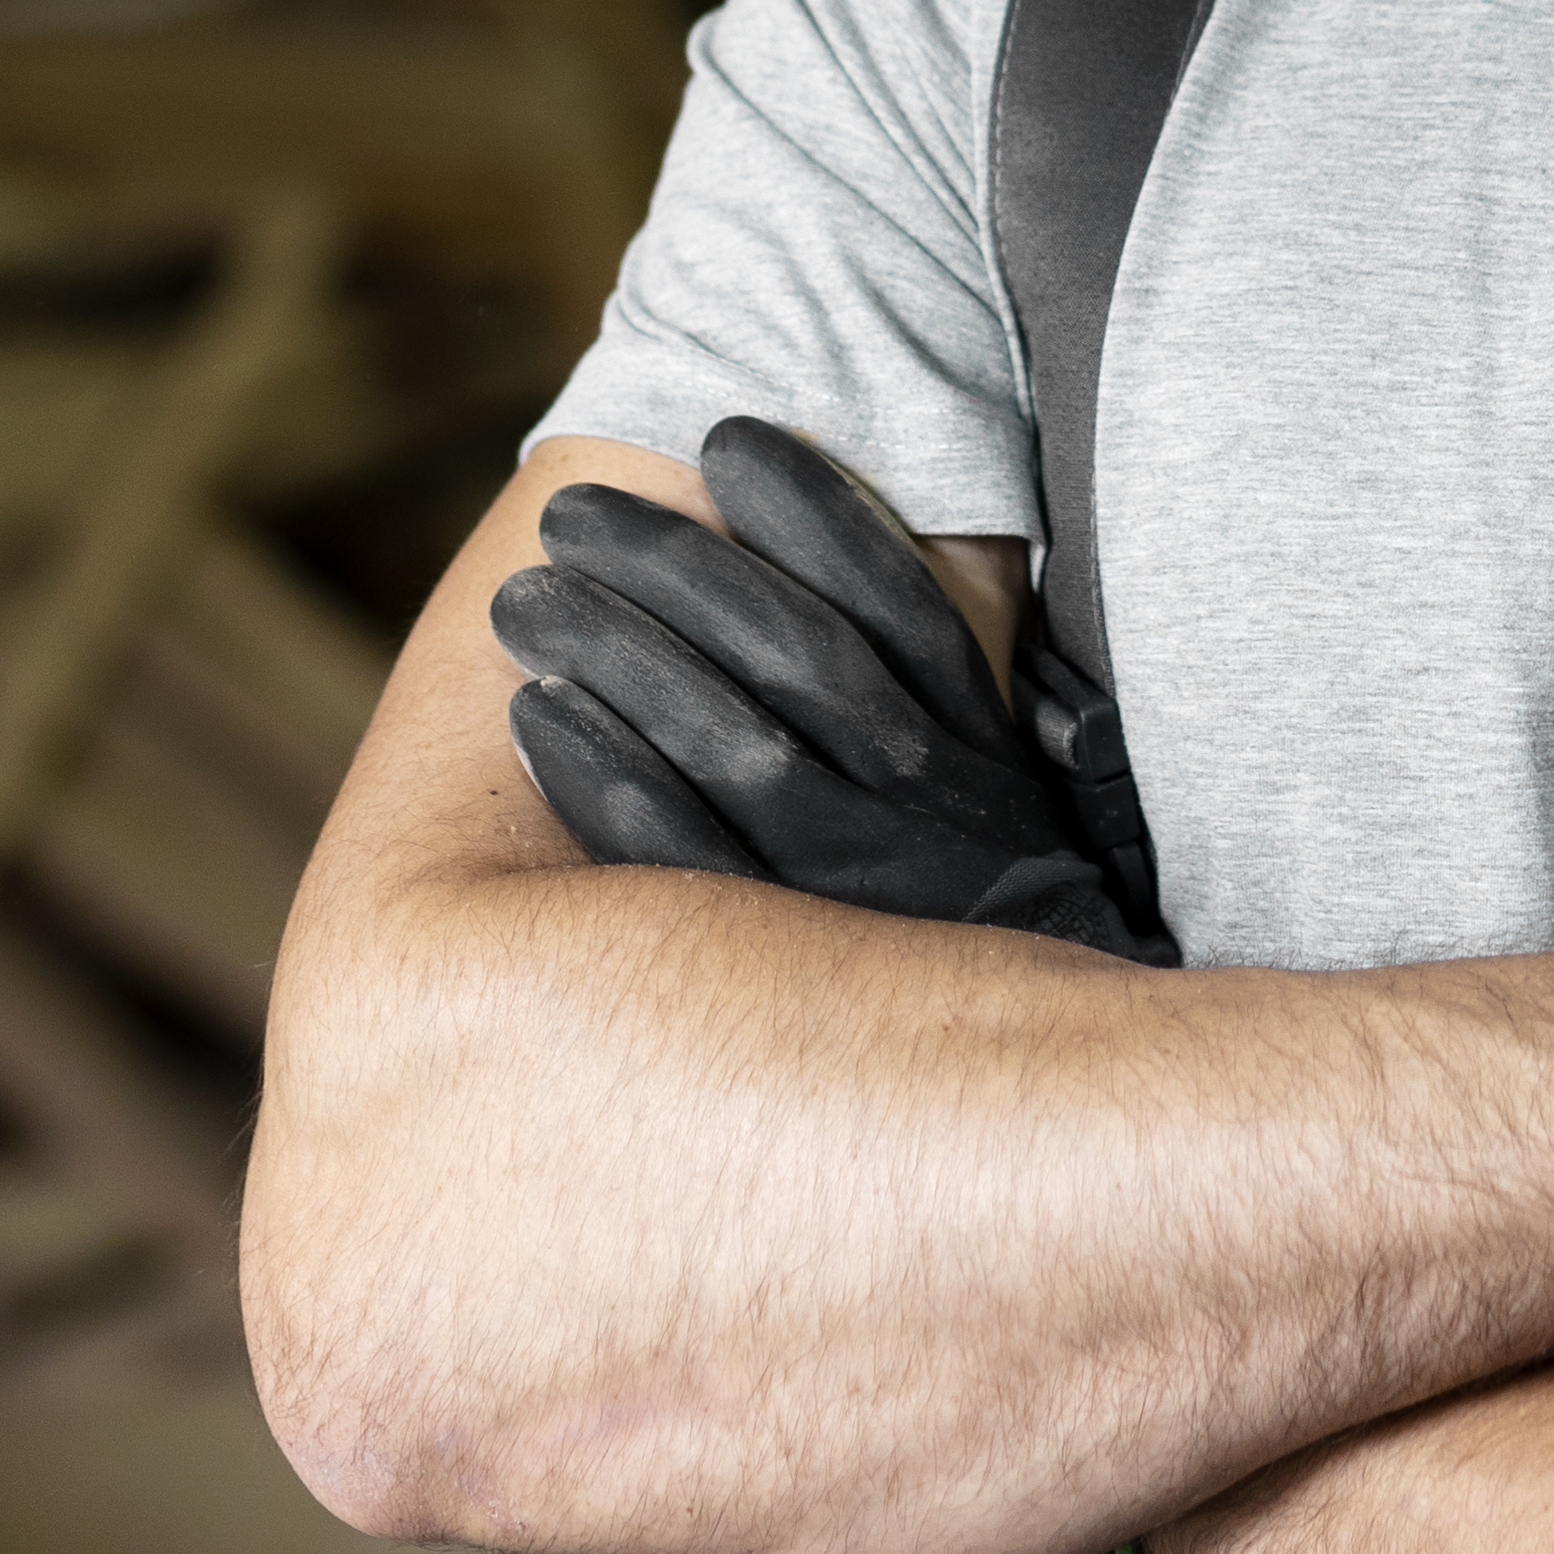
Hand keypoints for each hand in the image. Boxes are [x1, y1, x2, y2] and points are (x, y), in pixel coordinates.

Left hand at [496, 417, 1176, 961]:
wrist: (1027, 1121)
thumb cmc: (963, 925)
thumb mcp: (990, 800)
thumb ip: (941, 682)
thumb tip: (853, 538)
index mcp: (982, 757)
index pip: (894, 601)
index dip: (812, 510)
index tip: (724, 431)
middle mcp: (929, 816)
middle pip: (796, 658)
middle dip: (676, 572)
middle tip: (570, 514)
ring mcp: (858, 896)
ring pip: (736, 742)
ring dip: (622, 655)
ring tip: (526, 597)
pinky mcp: (783, 979)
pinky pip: (685, 861)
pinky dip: (606, 777)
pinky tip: (535, 709)